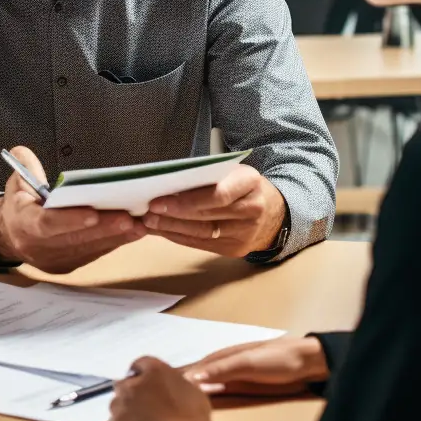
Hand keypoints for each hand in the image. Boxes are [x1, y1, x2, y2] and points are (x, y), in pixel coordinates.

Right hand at [0, 146, 146, 273]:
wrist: (11, 236)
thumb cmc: (20, 205)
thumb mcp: (15, 182)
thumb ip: (23, 166)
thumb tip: (22, 153)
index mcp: (24, 225)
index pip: (47, 225)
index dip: (70, 220)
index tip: (93, 214)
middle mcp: (39, 248)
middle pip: (75, 239)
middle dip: (104, 228)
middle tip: (130, 218)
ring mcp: (56, 261)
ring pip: (89, 249)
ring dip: (116, 237)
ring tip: (139, 225)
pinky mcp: (70, 266)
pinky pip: (94, 254)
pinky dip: (113, 243)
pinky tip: (132, 233)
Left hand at [103, 358, 220, 420]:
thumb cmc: (193, 415)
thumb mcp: (191, 388)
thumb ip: (175, 381)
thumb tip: (173, 386)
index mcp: (153, 369)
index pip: (139, 364)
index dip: (142, 375)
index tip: (146, 384)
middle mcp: (132, 383)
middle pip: (124, 384)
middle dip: (131, 393)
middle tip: (144, 407)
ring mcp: (120, 405)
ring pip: (116, 405)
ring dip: (124, 411)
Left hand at [143, 165, 286, 256]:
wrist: (273, 212)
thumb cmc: (243, 185)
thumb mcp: (232, 171)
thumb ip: (205, 175)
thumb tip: (165, 182)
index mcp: (250, 182)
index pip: (217, 194)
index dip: (187, 200)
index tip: (159, 201)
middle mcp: (252, 210)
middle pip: (206, 216)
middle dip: (173, 215)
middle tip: (147, 212)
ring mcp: (245, 233)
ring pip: (202, 233)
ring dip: (171, 229)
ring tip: (149, 222)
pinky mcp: (236, 249)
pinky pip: (202, 245)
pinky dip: (179, 238)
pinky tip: (162, 231)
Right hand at [183, 335, 328, 395]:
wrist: (309, 362)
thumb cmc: (278, 359)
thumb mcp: (247, 363)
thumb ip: (222, 369)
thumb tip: (193, 376)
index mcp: (227, 353)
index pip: (200, 365)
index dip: (185, 373)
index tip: (167, 382)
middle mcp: (231, 360)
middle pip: (205, 371)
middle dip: (189, 378)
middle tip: (169, 390)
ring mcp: (241, 371)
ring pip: (214, 378)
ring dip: (200, 385)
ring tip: (184, 394)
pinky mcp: (250, 382)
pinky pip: (225, 386)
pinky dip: (214, 390)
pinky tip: (210, 395)